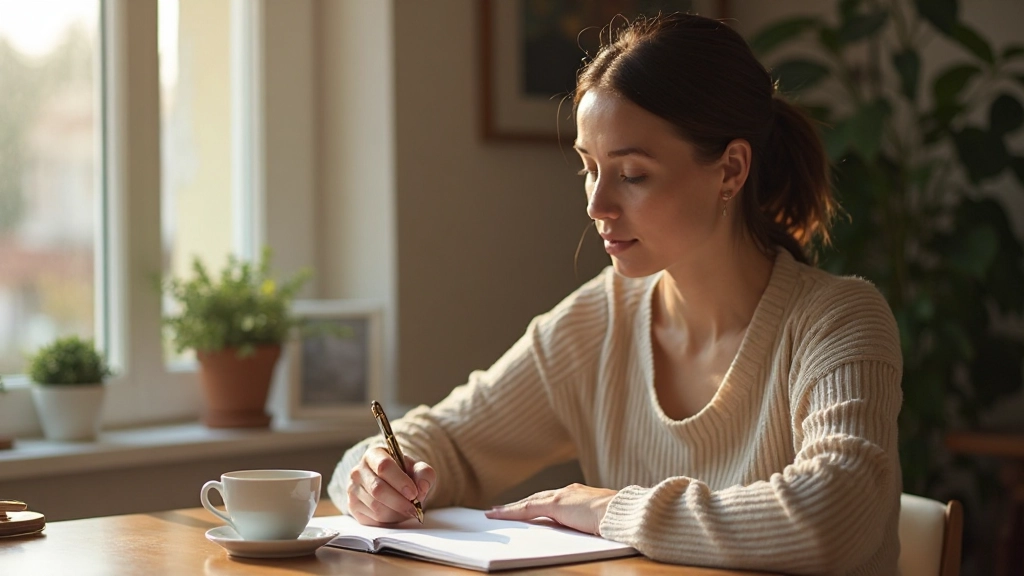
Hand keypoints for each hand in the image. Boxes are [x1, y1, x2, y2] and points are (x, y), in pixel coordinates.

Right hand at [347, 446, 434, 525]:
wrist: (391, 485)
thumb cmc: (404, 475)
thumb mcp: (417, 469)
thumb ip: (424, 474)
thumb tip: (422, 488)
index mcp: (374, 455)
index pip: (384, 466)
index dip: (400, 482)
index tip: (414, 493)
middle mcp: (358, 470)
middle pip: (378, 489)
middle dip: (400, 502)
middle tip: (415, 508)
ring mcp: (353, 489)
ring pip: (376, 506)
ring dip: (395, 512)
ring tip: (406, 509)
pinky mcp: (353, 506)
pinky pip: (372, 518)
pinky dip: (388, 520)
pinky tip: (395, 513)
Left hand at [484, 483, 616, 534]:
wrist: (623, 513)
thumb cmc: (618, 520)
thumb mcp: (600, 521)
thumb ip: (587, 522)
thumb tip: (581, 529)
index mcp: (580, 495)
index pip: (552, 499)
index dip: (536, 504)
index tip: (525, 508)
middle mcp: (569, 492)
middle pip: (537, 499)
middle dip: (519, 504)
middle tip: (501, 509)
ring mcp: (562, 497)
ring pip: (529, 503)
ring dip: (511, 509)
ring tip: (494, 513)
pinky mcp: (556, 504)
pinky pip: (527, 509)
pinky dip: (510, 511)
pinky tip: (497, 514)